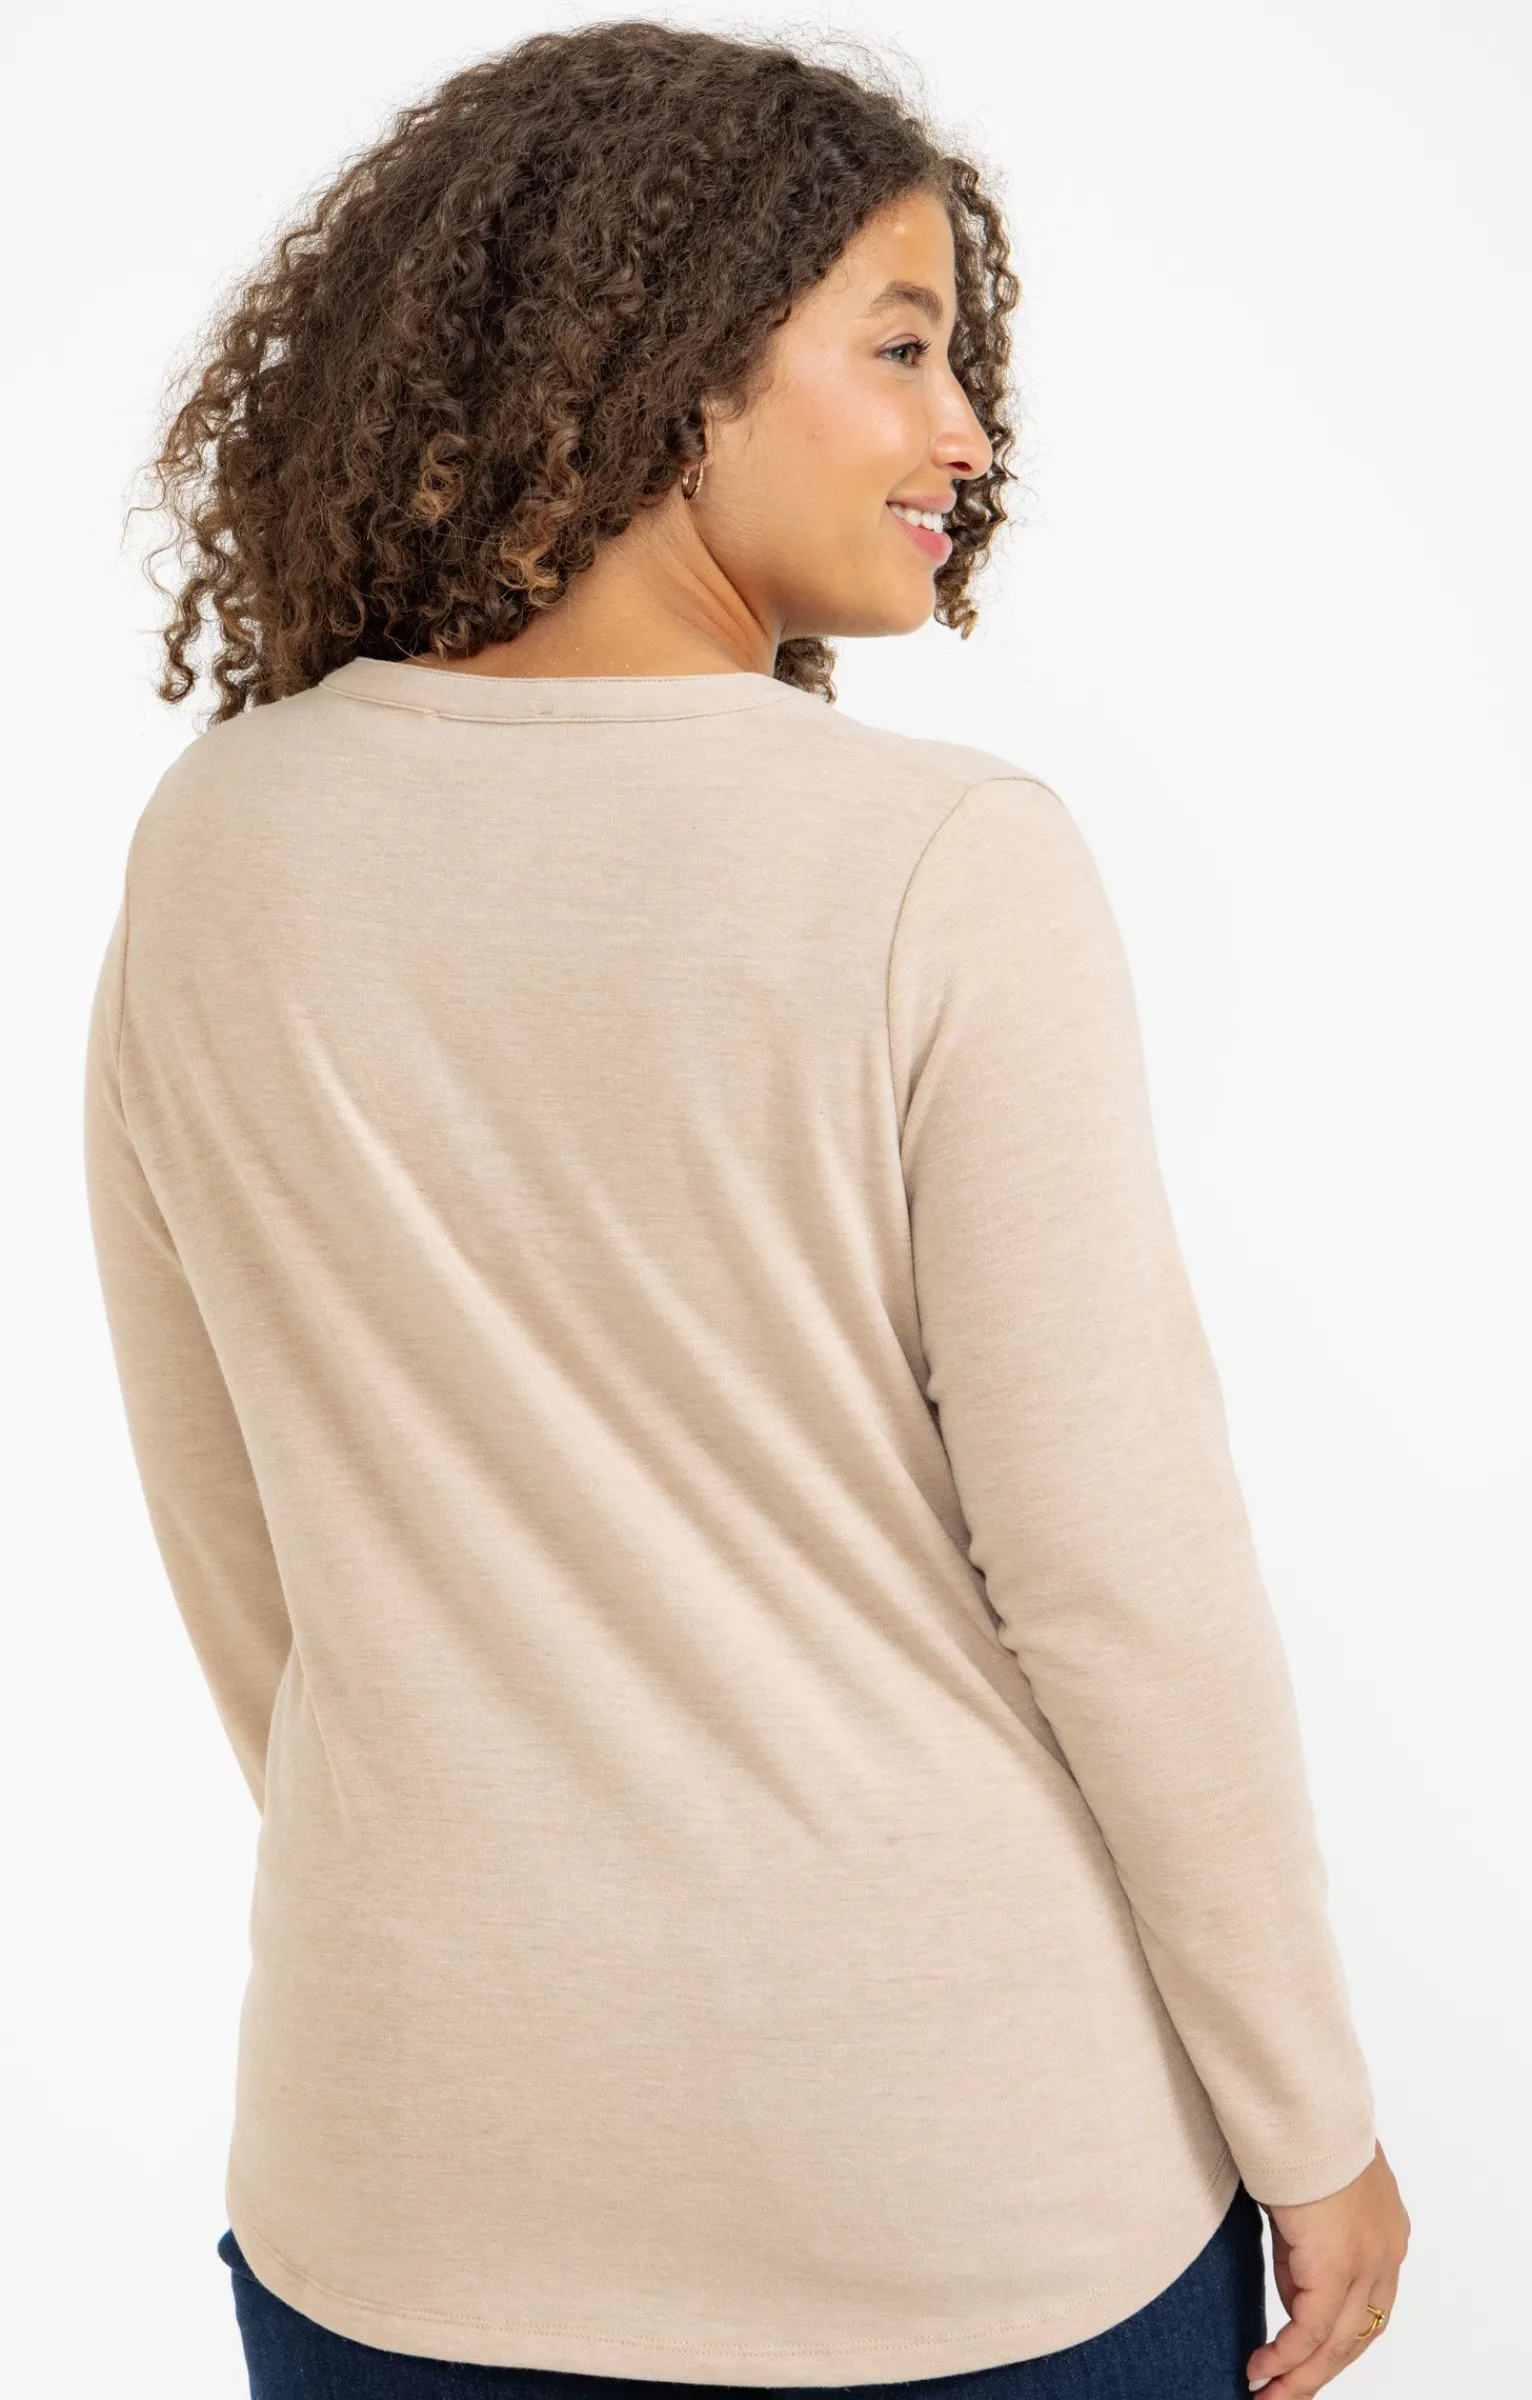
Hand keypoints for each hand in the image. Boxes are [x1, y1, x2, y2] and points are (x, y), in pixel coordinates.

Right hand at [1246, 2142, 1409, 2394]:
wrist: (1298, 2099)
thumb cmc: (1296, 2130)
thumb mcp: (1308, 2200)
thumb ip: (1308, 2247)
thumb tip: (1295, 2291)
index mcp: (1386, 2231)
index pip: (1368, 2305)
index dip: (1336, 2338)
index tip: (1303, 2359)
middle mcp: (1386, 2251)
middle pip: (1358, 2333)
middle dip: (1319, 2370)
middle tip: (1284, 2394)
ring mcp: (1367, 2260)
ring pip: (1337, 2342)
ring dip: (1301, 2375)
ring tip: (1268, 2395)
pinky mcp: (1336, 2264)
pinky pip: (1312, 2330)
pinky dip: (1287, 2357)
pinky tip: (1263, 2370)